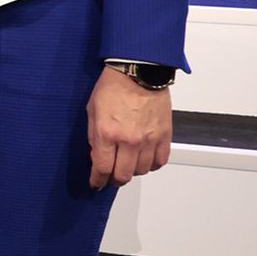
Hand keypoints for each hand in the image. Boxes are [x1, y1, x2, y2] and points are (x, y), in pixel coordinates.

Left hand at [87, 65, 172, 188]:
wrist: (138, 72)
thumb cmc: (112, 87)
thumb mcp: (92, 111)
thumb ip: (93, 136)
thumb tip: (96, 154)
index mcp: (107, 134)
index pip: (102, 168)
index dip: (97, 180)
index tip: (96, 183)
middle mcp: (129, 141)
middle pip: (123, 175)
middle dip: (114, 180)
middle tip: (110, 177)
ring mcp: (149, 140)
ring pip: (142, 170)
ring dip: (133, 171)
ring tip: (127, 164)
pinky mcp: (165, 136)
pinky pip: (160, 161)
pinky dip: (152, 165)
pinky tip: (145, 160)